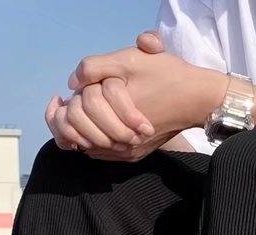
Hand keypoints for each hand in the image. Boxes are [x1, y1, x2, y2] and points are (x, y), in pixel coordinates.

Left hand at [48, 40, 224, 160]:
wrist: (197, 100)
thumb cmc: (168, 76)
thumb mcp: (130, 59)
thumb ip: (95, 67)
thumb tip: (72, 83)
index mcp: (113, 116)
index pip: (70, 119)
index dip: (59, 110)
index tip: (58, 97)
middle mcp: (118, 142)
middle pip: (76, 135)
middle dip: (69, 118)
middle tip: (67, 103)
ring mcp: (126, 152)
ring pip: (87, 147)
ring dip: (79, 130)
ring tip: (79, 114)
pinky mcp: (134, 155)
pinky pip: (102, 153)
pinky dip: (92, 140)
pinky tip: (93, 127)